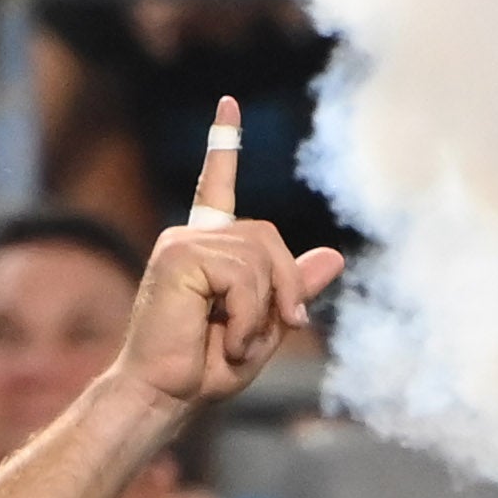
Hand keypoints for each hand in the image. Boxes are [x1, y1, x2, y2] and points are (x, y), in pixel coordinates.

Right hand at [109, 94, 347, 408]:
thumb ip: (293, 289)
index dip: (222, 144)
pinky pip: (245, 275)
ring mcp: (181, 243)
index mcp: (205, 249)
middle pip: (268, 236)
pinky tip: (227, 337)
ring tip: (236, 342)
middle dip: (285, 287)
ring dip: (264, 311)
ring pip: (260, 257)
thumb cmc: (206, 368)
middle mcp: (191, 237)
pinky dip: (250, 316)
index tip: (229, 102)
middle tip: (275, 331)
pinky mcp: (179, 256)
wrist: (163, 396)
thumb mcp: (265, 327)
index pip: (216, 187)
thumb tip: (335, 255)